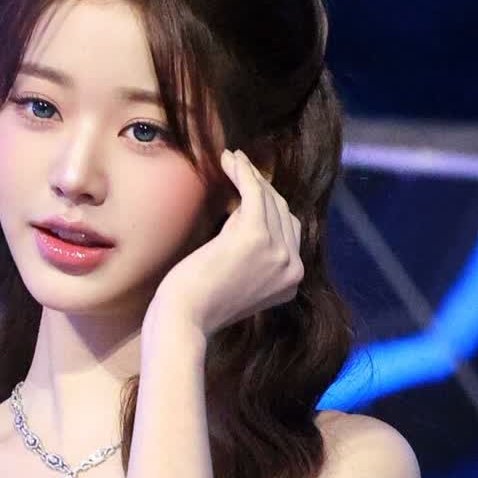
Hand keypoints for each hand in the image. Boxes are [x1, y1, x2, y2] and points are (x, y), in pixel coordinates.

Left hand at [149, 149, 303, 339]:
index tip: (251, 189)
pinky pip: (254, 192)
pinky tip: (229, 159)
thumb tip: (247, 215)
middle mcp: (293, 268)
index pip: (290, 231)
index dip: (270, 206)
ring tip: (231, 159)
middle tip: (239, 167)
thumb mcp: (240, 281)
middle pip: (283, 212)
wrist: (184, 318)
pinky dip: (242, 171)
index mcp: (292, 281)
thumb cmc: (200, 302)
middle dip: (261, 187)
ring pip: (270, 199)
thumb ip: (256, 258)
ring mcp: (278, 253)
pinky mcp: (257, 236)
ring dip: (249, 173)